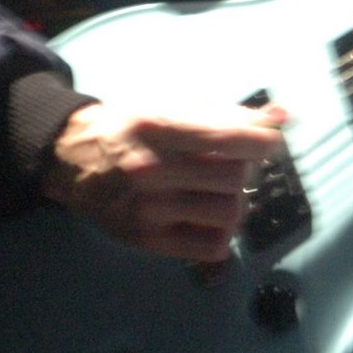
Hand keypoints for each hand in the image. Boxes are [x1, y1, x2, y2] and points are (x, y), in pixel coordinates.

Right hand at [41, 101, 287, 259]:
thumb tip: (281, 116)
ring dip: (235, 199)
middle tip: (233, 162)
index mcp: (157, 126)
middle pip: (233, 176)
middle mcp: (150, 169)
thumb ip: (227, 112)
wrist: (71, 157)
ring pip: (228, 212)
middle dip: (244, 168)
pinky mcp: (147, 240)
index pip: (225, 137)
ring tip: (219, 188)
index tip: (271, 141)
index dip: (260, 141)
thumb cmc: (128, 126)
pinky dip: (222, 231)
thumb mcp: (170, 106)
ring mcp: (148, 209)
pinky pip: (211, 246)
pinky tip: (207, 214)